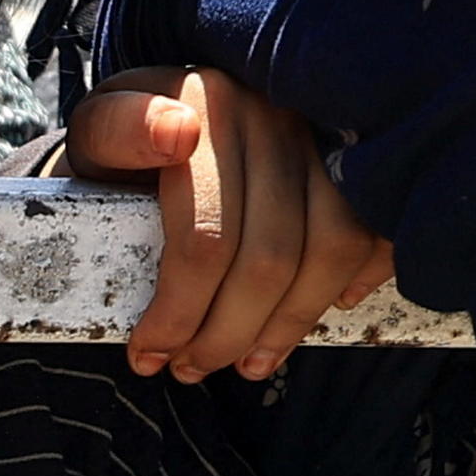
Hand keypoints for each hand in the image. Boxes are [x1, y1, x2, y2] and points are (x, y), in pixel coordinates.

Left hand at [66, 69, 392, 382]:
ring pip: (330, 251)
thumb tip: (175, 133)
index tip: (148, 354)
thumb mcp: (99, 131)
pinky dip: (356, 280)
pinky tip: (320, 313)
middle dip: (225, 335)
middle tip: (189, 369)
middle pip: (269, 258)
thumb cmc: (129, 144)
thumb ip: (116, 130)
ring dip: (286, 325)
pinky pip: (376, 230)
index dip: (179, 312)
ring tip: (245, 363)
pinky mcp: (358, 157)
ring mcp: (324, 136)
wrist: (172, 115)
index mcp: (211, 106)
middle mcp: (277, 115)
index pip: (207, 237)